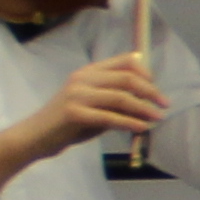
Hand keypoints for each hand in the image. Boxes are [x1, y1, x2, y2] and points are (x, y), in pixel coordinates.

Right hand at [0, 53, 164, 186]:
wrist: (35, 137)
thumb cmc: (67, 124)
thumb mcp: (94, 107)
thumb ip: (115, 99)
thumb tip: (146, 98)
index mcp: (89, 72)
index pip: (124, 61)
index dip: (145, 73)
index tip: (156, 89)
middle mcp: (83, 78)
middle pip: (126, 78)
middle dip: (150, 91)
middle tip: (164, 104)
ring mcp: (77, 94)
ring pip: (120, 97)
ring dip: (143, 108)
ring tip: (157, 118)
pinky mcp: (73, 112)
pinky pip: (109, 117)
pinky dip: (128, 122)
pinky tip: (141, 128)